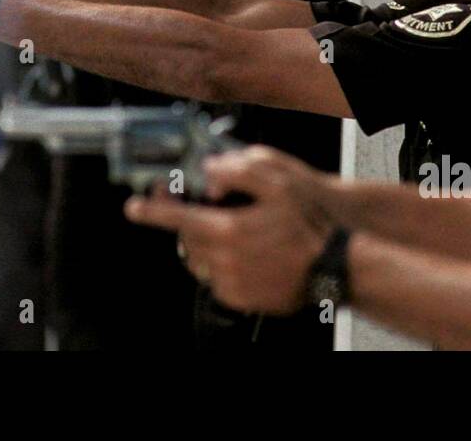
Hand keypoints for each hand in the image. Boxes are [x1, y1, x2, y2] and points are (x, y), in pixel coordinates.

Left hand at [125, 146, 333, 314]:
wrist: (336, 267)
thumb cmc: (310, 224)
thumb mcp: (279, 182)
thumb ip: (238, 171)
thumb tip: (209, 170)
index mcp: (228, 230)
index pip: (178, 218)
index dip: (152, 211)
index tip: (133, 208)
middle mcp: (224, 260)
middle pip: (187, 238)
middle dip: (187, 221)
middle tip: (200, 207)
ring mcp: (232, 284)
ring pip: (200, 259)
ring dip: (206, 242)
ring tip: (231, 229)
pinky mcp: (241, 299)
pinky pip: (217, 279)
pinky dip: (221, 263)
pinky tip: (245, 252)